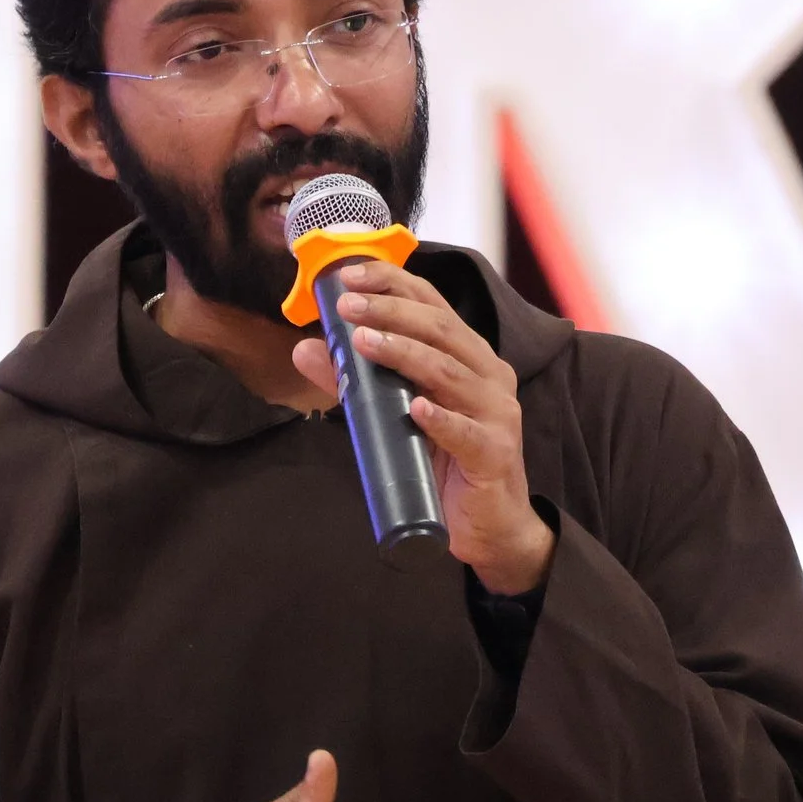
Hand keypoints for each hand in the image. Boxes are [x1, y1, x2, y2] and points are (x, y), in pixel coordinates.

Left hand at [293, 263, 555, 594]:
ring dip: (406, 353)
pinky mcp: (495, 455)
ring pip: (450, 372)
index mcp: (469, 357)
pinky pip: (467, 433)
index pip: (434, 306)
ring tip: (365, 342)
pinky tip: (417, 408)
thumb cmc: (445, 462)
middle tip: (347, 307)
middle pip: (442, 330)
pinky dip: (441, 419)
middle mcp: (489, 376)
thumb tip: (305, 349)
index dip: (394, 284)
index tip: (350, 275)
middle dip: (392, 312)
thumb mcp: (395, 416)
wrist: (491, 526)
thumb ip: (355, 383)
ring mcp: (497, 414)